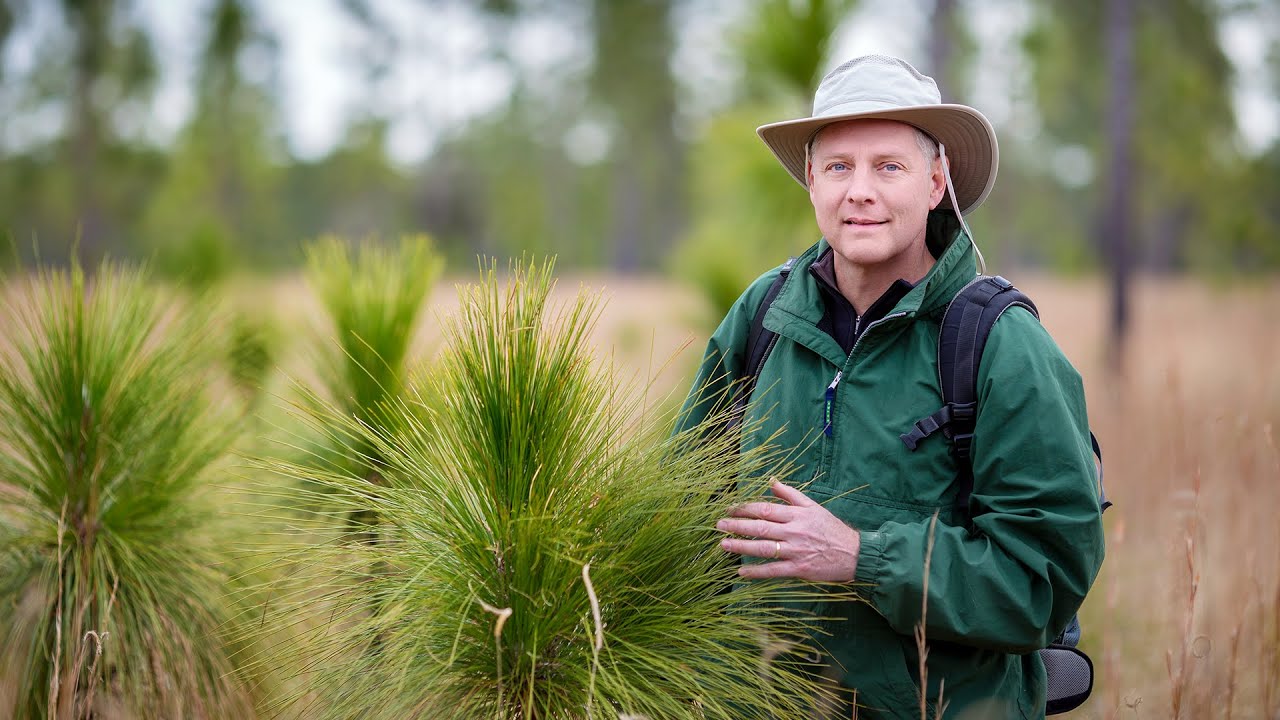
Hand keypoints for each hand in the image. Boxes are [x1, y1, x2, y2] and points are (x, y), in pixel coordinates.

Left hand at [716, 479, 859, 581]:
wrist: (854, 554)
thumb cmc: (831, 528)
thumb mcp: (813, 506)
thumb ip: (790, 494)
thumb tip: (770, 481)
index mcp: (796, 514)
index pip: (765, 509)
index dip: (745, 508)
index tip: (729, 509)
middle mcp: (794, 531)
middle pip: (760, 527)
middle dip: (737, 526)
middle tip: (719, 525)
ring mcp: (796, 550)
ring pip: (764, 548)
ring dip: (742, 546)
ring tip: (724, 545)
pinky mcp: (799, 569)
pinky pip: (774, 570)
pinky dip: (756, 572)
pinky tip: (741, 572)